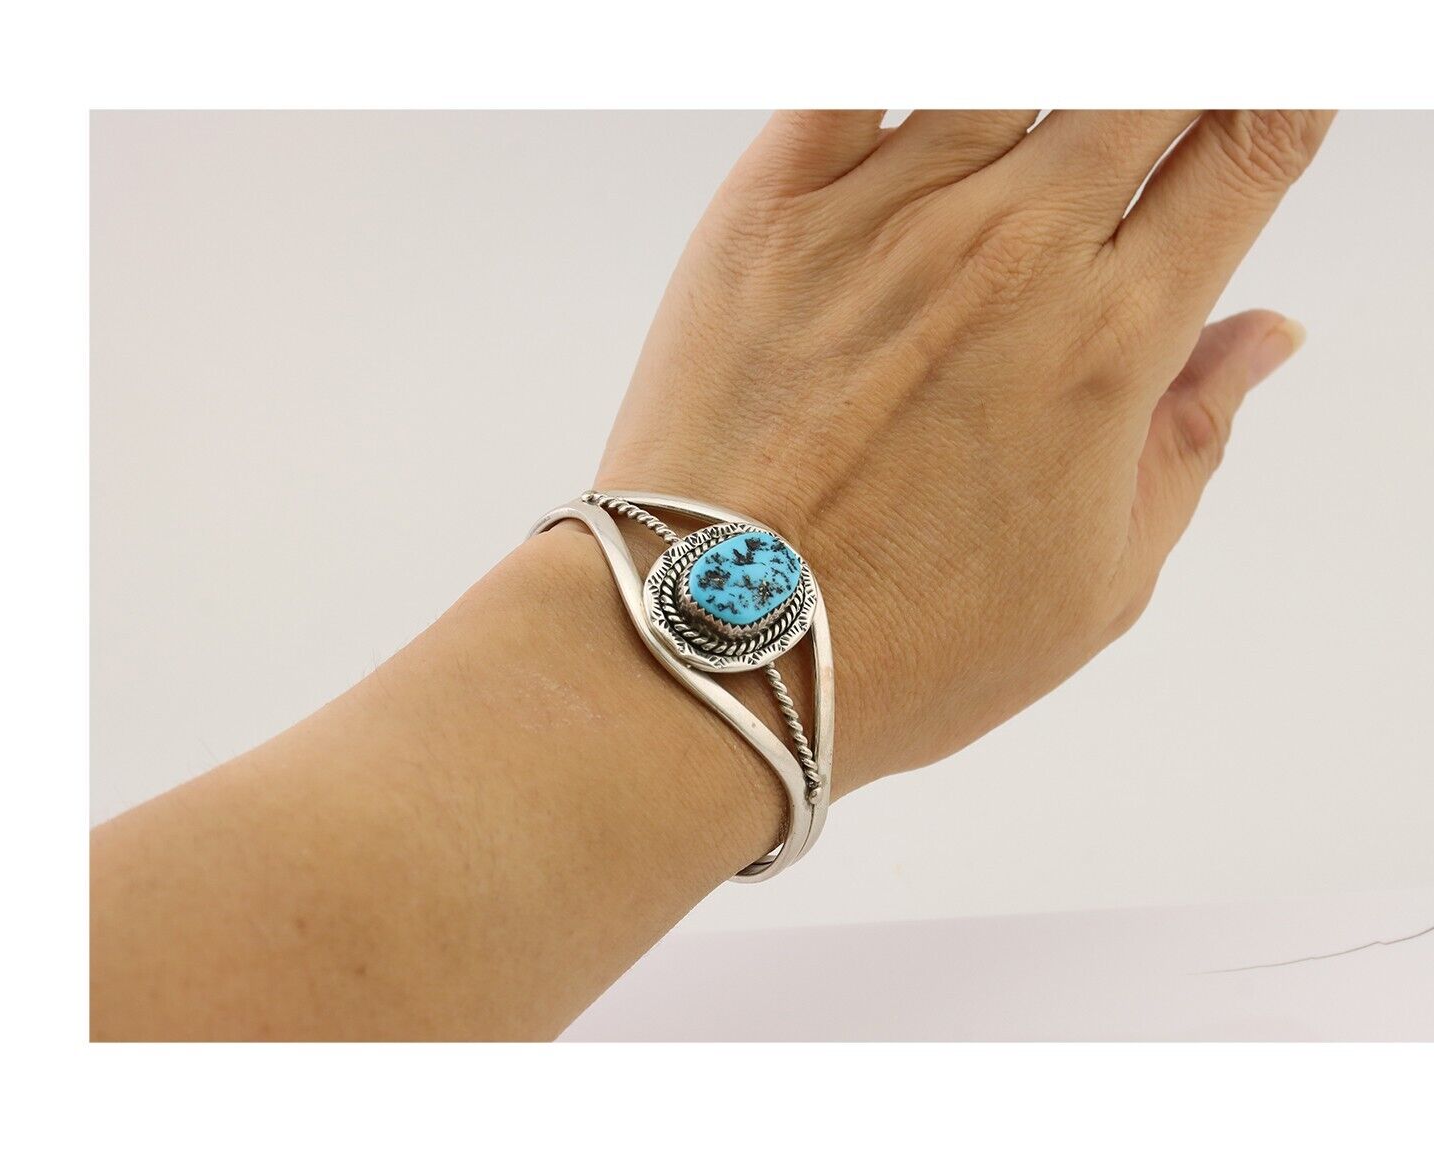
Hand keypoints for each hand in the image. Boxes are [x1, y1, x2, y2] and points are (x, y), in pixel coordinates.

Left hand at [598, 110, 1329, 791]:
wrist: (717, 642)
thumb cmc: (902, 642)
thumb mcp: (1098, 580)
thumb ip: (1191, 437)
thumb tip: (1264, 336)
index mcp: (1114, 341)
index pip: (1249, 150)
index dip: (1280, 107)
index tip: (1265, 112)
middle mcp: (1015, 252)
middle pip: (1151, 79)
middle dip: (1182, 85)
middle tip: (1153, 128)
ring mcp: (887, 214)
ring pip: (1016, 57)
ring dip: (1057, 81)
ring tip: (1043, 136)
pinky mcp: (773, 204)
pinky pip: (852, 67)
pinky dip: (902, 65)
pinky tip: (924, 100)